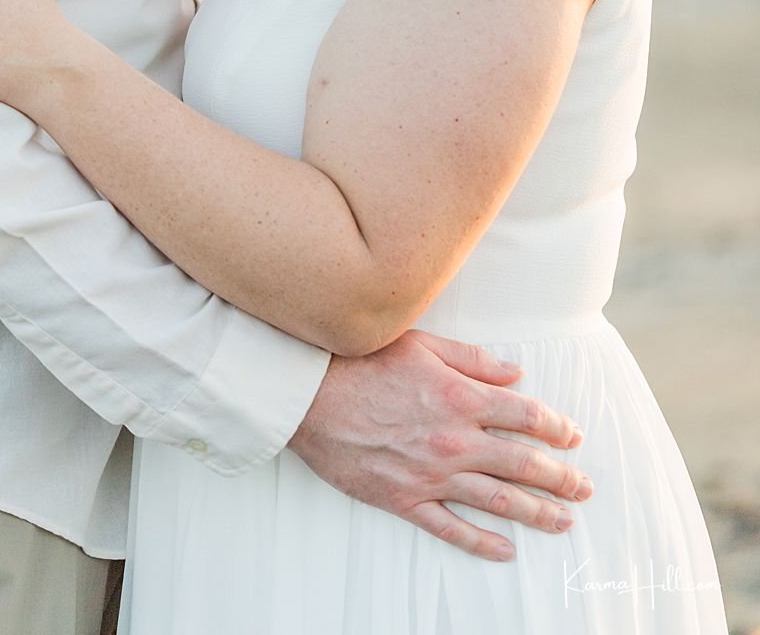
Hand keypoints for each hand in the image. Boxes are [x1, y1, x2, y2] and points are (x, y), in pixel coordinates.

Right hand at [288, 331, 591, 560]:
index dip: (557, 427)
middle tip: (585, 489)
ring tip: (564, 521)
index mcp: (461, 398)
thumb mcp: (422, 344)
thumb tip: (515, 373)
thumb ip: (472, 360)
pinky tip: (506, 549)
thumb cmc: (362, 361)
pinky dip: (482, 542)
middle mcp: (454, 441)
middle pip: (523, 464)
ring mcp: (431, 476)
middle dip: (561, 477)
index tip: (573, 436)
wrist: (310, 396)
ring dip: (537, 512)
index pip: (526, 416)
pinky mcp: (406, 500)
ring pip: (498, 501)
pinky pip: (452, 529)